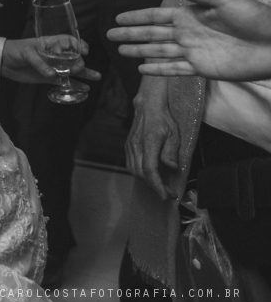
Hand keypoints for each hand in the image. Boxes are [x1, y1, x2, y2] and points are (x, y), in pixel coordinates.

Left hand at [0, 36, 99, 83]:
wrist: (2, 61)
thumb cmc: (15, 50)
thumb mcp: (26, 52)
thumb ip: (39, 62)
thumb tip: (52, 74)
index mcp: (50, 44)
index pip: (69, 41)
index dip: (78, 44)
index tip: (84, 51)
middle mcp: (55, 55)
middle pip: (73, 57)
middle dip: (79, 62)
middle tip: (77, 68)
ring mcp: (53, 66)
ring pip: (72, 69)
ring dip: (85, 73)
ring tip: (96, 76)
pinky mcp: (48, 78)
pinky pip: (64, 81)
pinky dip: (74, 84)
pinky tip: (85, 88)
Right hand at [108, 0, 270, 80]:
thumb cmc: (254, 17)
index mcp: (191, 15)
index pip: (156, 16)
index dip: (137, 16)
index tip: (119, 17)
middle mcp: (188, 34)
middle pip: (152, 34)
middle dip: (131, 34)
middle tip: (110, 35)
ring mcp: (193, 52)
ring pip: (159, 52)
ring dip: (139, 51)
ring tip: (121, 51)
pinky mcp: (201, 69)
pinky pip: (174, 69)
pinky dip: (158, 70)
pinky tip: (143, 70)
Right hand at [125, 75, 181, 199]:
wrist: (147, 106)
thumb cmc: (163, 119)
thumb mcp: (174, 134)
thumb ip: (171, 151)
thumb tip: (172, 167)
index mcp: (149, 142)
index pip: (150, 169)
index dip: (157, 185)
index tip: (166, 195)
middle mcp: (136, 146)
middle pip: (141, 173)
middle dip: (154, 186)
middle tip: (169, 192)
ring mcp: (130, 146)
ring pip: (134, 171)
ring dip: (146, 181)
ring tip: (160, 185)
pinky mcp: (128, 146)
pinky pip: (131, 165)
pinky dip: (140, 173)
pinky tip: (149, 175)